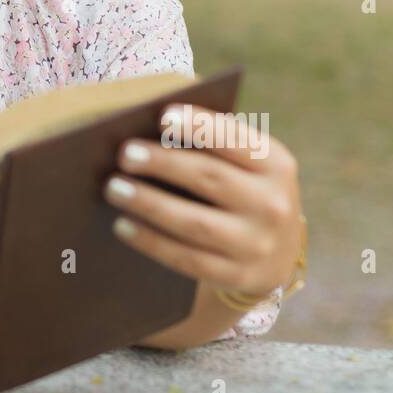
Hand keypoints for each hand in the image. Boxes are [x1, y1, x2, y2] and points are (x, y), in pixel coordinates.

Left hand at [102, 101, 303, 300]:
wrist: (278, 253)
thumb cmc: (246, 190)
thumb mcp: (249, 165)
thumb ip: (215, 145)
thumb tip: (153, 131)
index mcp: (276, 165)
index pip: (235, 139)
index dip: (199, 126)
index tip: (162, 116)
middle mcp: (273, 205)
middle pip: (210, 178)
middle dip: (163, 164)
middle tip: (125, 154)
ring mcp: (257, 245)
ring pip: (195, 223)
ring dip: (149, 204)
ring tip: (114, 188)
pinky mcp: (237, 276)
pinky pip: (187, 259)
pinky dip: (151, 241)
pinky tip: (123, 225)